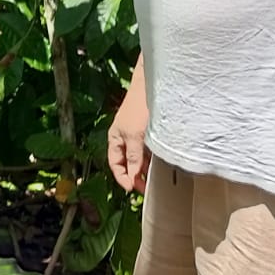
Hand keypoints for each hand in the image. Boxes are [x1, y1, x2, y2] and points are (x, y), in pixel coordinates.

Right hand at [107, 77, 150, 193]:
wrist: (153, 86)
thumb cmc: (139, 109)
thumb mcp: (135, 136)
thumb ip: (133, 157)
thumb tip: (132, 177)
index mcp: (115, 139)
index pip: (115, 164)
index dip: (122, 178)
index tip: (133, 188)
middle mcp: (124, 139)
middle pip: (127, 163)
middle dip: (135, 176)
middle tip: (146, 187)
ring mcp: (136, 135)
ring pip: (138, 157)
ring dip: (144, 168)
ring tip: (154, 178)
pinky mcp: (148, 132)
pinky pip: (147, 150)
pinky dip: (152, 158)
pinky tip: (160, 163)